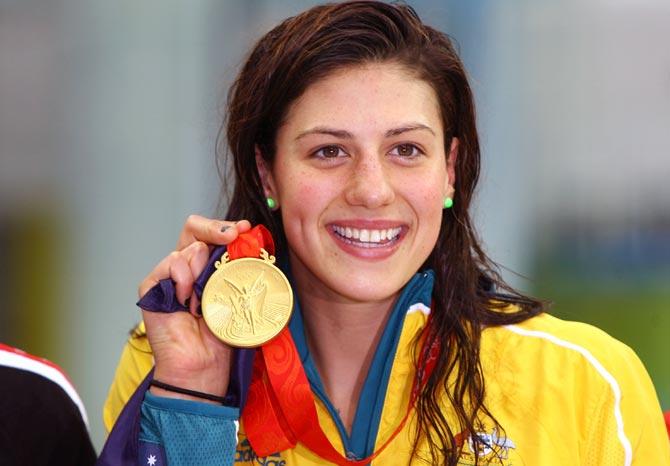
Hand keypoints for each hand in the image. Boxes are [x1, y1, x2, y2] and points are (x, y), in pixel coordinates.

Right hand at [138, 215, 250, 401]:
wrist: (203, 365)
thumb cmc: (221, 335)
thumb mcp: (236, 294)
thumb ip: (236, 267)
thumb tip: (248, 240)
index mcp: (206, 267)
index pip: (211, 234)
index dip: (226, 227)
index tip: (245, 229)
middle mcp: (186, 267)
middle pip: (195, 229)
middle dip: (216, 228)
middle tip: (232, 235)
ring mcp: (168, 276)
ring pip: (189, 249)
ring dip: (203, 271)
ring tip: (204, 300)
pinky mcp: (152, 286)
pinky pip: (171, 264)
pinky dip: (184, 278)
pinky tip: (188, 302)